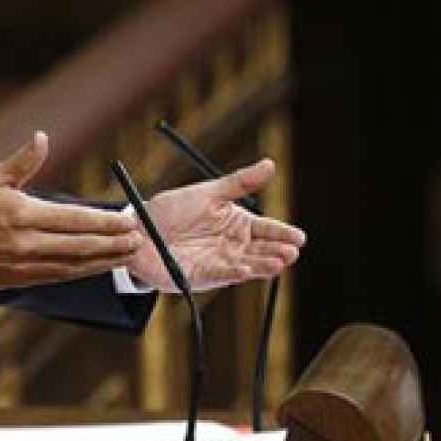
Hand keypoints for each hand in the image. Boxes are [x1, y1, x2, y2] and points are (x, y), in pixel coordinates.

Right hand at [0, 132, 141, 289]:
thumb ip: (23, 161)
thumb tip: (43, 138)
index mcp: (22, 215)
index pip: (75, 219)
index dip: (105, 222)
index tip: (127, 220)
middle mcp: (26, 243)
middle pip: (81, 246)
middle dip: (113, 243)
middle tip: (137, 239)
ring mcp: (23, 266)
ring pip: (73, 266)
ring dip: (103, 261)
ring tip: (126, 255)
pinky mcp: (18, 280)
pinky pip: (57, 277)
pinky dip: (81, 272)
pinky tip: (96, 266)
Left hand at [125, 159, 305, 292]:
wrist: (141, 228)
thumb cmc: (174, 210)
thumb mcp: (208, 192)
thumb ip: (239, 182)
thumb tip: (270, 164)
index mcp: (237, 224)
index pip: (267, 229)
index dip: (283, 233)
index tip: (300, 237)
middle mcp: (232, 246)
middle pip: (261, 249)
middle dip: (278, 251)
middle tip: (292, 252)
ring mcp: (219, 262)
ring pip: (246, 264)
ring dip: (262, 265)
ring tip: (279, 262)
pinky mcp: (202, 276)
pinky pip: (220, 275)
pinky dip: (233, 273)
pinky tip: (246, 271)